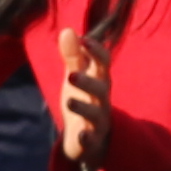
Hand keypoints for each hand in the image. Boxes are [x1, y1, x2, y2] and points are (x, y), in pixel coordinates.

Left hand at [52, 27, 113, 170]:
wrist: (90, 137)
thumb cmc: (84, 99)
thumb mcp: (76, 76)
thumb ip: (72, 55)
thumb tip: (67, 30)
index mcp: (99, 80)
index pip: (103, 63)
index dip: (96, 51)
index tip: (84, 40)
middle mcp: (102, 99)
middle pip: (100, 89)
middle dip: (88, 81)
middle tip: (71, 75)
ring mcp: (99, 121)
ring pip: (96, 114)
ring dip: (84, 107)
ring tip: (69, 101)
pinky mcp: (93, 140)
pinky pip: (92, 139)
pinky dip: (87, 137)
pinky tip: (80, 134)